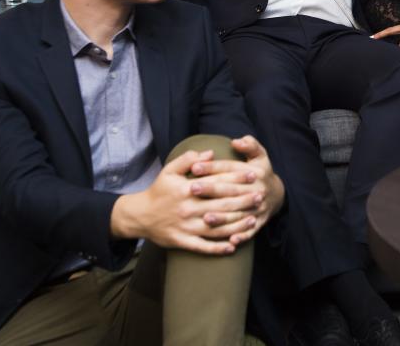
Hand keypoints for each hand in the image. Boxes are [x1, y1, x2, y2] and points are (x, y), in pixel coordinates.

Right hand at [110, 139, 283, 253]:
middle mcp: (187, 208)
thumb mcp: (169, 170)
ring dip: (237, 224)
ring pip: (216, 227)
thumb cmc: (158, 191)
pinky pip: (203, 247)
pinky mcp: (182, 241)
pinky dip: (219, 248)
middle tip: (260, 196)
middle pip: (221, 205)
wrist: (139, 216)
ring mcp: (186, 227)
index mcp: (186, 189)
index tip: (253, 175)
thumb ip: (189, 158)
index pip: (216, 182)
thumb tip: (211, 152)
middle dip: (243, 201)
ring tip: (254, 219)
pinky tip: (234, 245)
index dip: (236, 178)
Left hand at [189, 135, 284, 242]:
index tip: (195, 166)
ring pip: (239, 213)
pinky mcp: (260, 222)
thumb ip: (250, 145)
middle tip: (192, 189)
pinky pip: (250, 231)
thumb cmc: (262, 172)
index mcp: (255, 172)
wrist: (278, 194)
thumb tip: (237, 140)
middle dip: (211, 189)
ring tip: (205, 218)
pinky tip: (230, 241)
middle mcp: (258, 190)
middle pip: (231, 190)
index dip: (213, 167)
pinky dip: (241, 236)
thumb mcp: (260, 155)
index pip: (231, 169)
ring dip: (223, 217)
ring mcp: (259, 208)